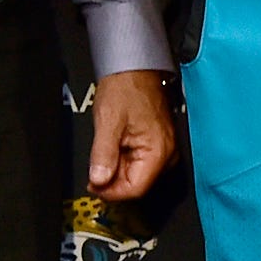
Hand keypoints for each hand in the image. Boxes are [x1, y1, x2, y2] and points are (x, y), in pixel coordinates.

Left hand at [86, 68, 175, 200]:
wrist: (134, 68)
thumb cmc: (126, 87)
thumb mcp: (108, 122)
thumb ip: (103, 155)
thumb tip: (98, 180)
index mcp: (159, 151)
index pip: (136, 189)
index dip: (111, 192)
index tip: (94, 186)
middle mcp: (167, 154)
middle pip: (137, 184)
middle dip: (113, 180)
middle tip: (94, 169)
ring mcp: (164, 149)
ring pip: (137, 174)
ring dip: (117, 169)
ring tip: (105, 150)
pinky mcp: (158, 144)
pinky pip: (139, 162)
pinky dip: (123, 160)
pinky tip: (113, 146)